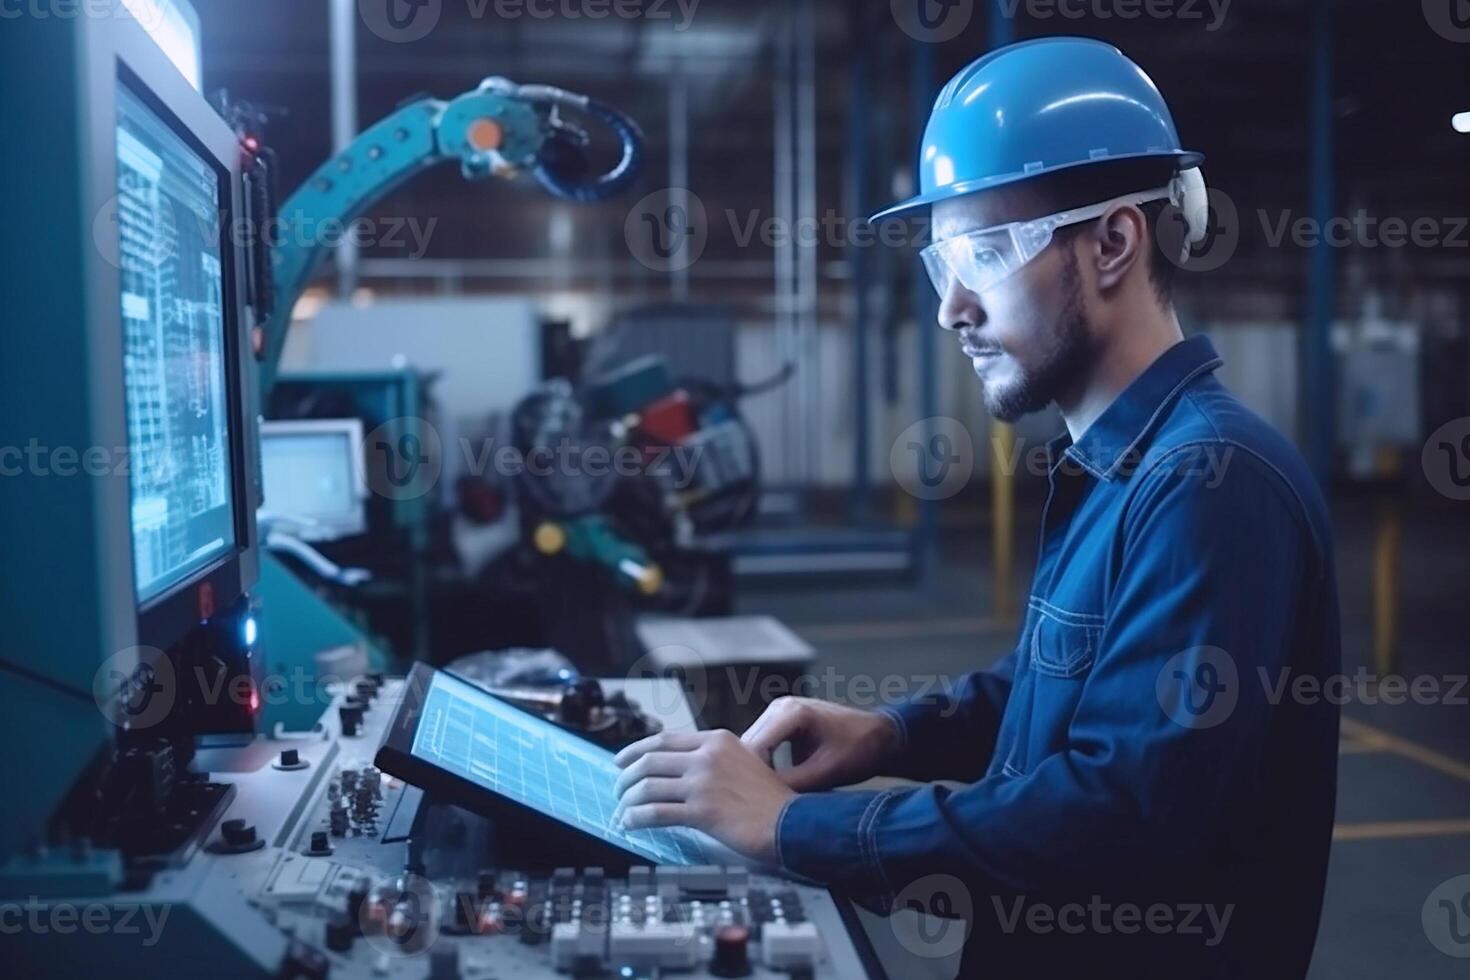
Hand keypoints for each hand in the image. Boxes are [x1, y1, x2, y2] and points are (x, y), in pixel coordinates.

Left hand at [613, 730, 793, 864]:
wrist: (792, 824)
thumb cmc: (771, 801)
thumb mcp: (745, 762)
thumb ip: (715, 760)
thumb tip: (680, 768)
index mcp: (717, 740)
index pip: (664, 739)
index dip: (635, 749)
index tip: (621, 759)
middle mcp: (708, 756)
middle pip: (649, 761)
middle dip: (626, 777)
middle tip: (618, 789)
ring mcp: (703, 782)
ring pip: (647, 786)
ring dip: (627, 800)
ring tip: (622, 810)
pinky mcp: (701, 810)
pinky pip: (655, 812)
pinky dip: (636, 818)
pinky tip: (631, 824)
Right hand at [741, 696, 900, 791]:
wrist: (880, 735)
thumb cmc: (860, 748)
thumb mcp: (827, 771)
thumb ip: (794, 784)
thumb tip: (764, 801)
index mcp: (792, 712)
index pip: (755, 747)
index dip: (750, 776)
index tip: (753, 801)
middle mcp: (780, 706)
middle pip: (748, 744)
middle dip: (749, 773)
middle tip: (754, 802)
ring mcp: (779, 711)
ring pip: (752, 745)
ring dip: (755, 769)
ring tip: (761, 795)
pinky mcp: (781, 720)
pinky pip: (763, 744)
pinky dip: (764, 764)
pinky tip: (770, 784)